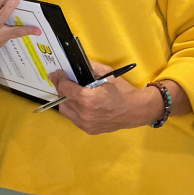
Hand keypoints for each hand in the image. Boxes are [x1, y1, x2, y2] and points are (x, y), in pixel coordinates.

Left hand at [48, 61, 162, 134]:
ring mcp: (86, 124)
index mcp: (88, 98)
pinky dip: (73, 110)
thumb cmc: (123, 91)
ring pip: (65, 109)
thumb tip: (75, 64)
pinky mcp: (89, 130)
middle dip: (62, 88)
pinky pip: (73, 118)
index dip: (59, 79)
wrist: (136, 110)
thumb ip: (89, 67)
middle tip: (64, 81)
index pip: (64, 88)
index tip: (57, 74)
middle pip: (63, 98)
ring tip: (73, 93)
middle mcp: (84, 113)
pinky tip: (80, 104)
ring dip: (66, 100)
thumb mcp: (107, 74)